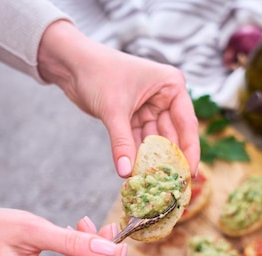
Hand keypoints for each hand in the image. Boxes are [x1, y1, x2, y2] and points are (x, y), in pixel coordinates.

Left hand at [38, 20, 199, 176]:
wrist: (71, 64)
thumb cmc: (97, 73)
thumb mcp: (113, 110)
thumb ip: (122, 143)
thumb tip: (127, 172)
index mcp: (171, 86)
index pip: (186, 123)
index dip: (189, 150)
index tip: (190, 174)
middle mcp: (165, 97)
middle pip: (173, 135)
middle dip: (170, 159)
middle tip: (172, 185)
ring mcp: (150, 108)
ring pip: (156, 141)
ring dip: (152, 160)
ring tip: (154, 183)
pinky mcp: (134, 117)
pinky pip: (140, 141)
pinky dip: (138, 155)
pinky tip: (137, 172)